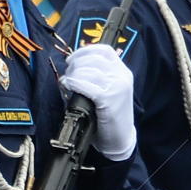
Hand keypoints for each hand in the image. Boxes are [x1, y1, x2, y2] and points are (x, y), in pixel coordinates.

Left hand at [60, 44, 136, 160]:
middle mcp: (122, 76)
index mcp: (123, 71)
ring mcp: (117, 87)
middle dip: (75, 64)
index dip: (84, 51)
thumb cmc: (109, 115)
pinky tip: (68, 86)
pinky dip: (74, 83)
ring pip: (89, 71)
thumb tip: (72, 66)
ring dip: (73, 75)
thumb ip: (96, 77)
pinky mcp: (109, 99)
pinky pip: (87, 85)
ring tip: (67, 82)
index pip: (104, 50)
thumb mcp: (108, 90)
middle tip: (68, 74)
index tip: (71, 59)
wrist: (120, 139)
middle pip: (93, 59)